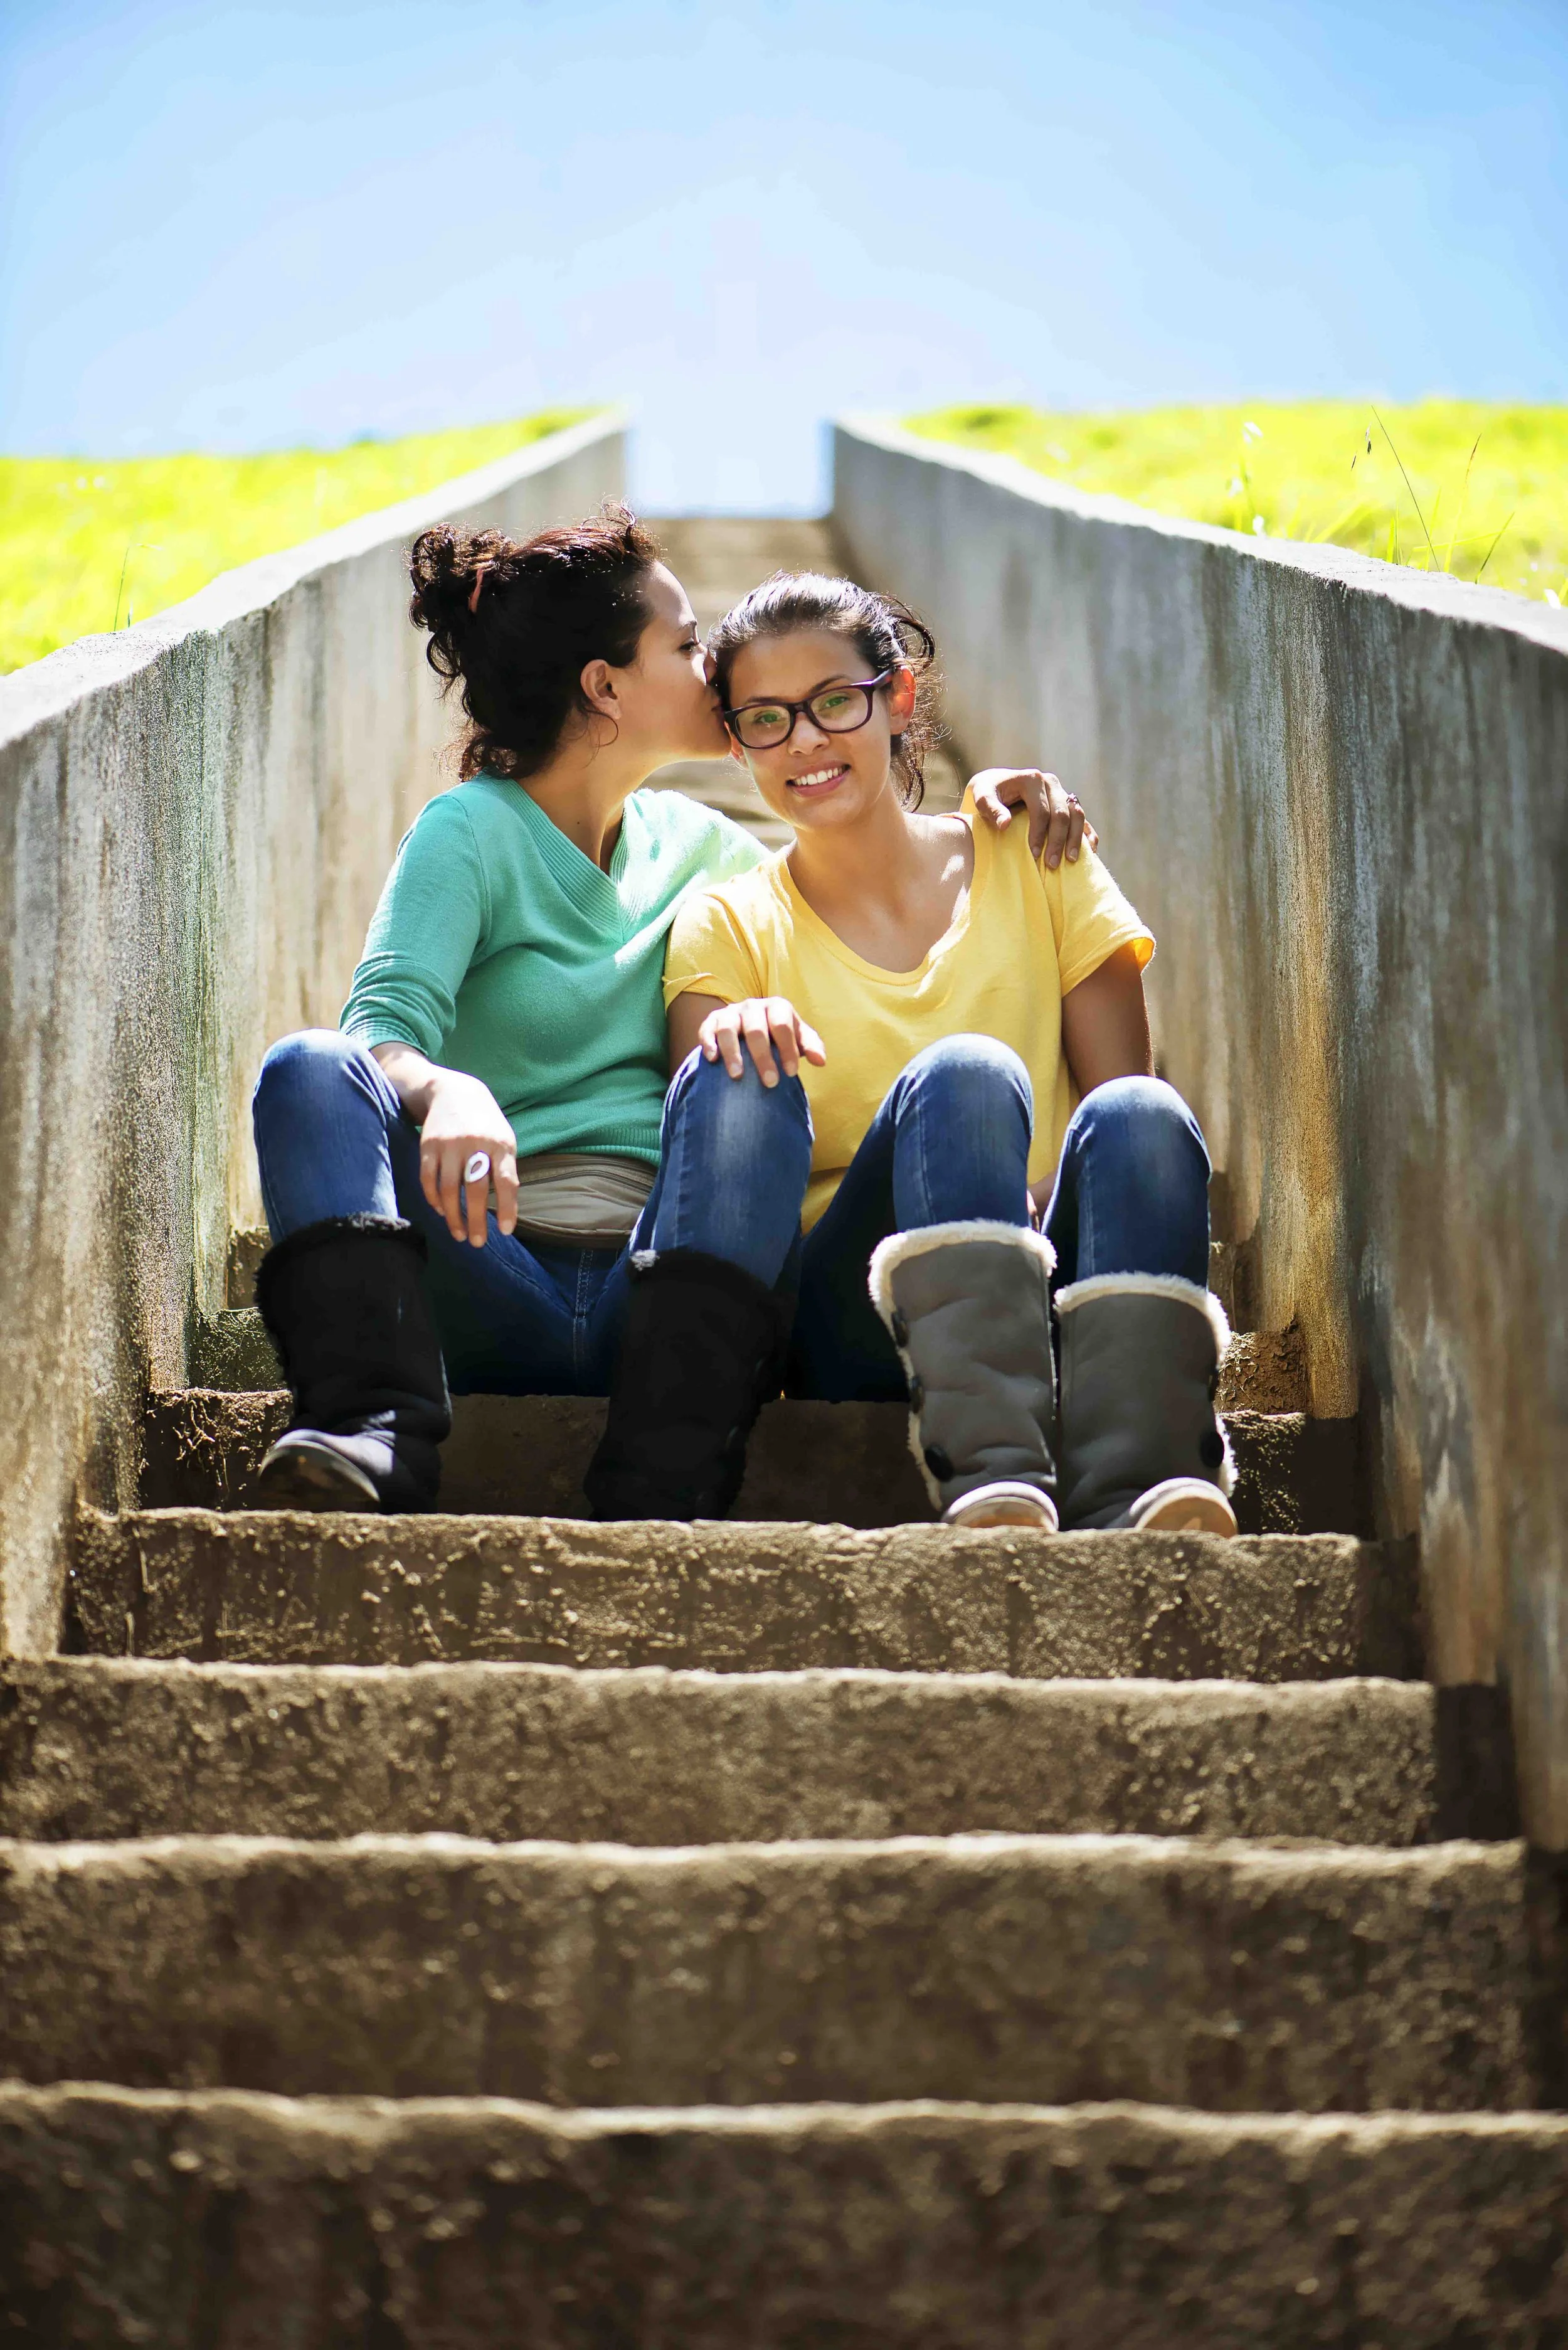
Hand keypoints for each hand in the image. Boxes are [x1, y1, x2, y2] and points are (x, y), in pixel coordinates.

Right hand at [418, 1070, 519, 1245]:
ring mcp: (449, 1145)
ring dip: (453, 1216)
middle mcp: (475, 1144)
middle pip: (475, 1189)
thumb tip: (507, 1211)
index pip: (506, 1180)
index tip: (506, 1231)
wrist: (453, 1091)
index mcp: (500, 1144)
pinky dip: (434, 1199)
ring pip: (449, 1189)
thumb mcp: (503, 1140)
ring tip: (459, 1234)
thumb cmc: (485, 1124)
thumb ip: (505, 1170)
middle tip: (477, 1243)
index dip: (507, 1207)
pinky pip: (428, 1180)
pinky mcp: (427, 1146)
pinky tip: (441, 1211)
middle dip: (476, 1220)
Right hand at [697, 996, 827, 1086]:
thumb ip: (811, 1047)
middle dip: (763, 1058)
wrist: (752, 1031)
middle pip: (756, 1030)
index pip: (782, 1026)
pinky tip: (712, 1060)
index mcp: (777, 1007)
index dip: (787, 1049)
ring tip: (738, 1077)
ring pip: (728, 1029)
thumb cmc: (780, 1038)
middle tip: (770, 1083)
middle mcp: (753, 1006)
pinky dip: (708, 1043)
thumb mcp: (798, 1039)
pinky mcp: (712, 1021)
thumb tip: (820, 1061)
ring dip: (733, 1053)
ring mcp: (731, 1013)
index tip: (791, 1074)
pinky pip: (707, 1030)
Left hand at [969, 768, 1098, 868]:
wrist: (996, 784)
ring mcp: (1062, 792)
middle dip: (1058, 840)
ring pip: (1077, 814)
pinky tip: (1090, 851)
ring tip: (1070, 860)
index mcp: (1033, 779)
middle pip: (1062, 814)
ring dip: (1076, 838)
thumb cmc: (988, 792)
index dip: (1038, 834)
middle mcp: (1051, 783)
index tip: (1033, 854)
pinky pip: (1083, 818)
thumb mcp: (981, 796)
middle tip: (1051, 864)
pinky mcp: (1067, 803)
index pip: (1041, 810)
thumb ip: (990, 808)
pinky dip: (1087, 834)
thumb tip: (1005, 824)